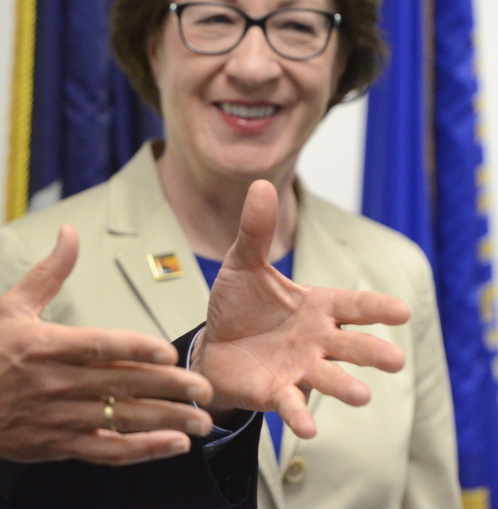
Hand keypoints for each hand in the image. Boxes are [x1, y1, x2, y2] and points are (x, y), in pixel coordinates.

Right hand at [0, 225, 215, 465]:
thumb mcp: (12, 305)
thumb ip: (50, 271)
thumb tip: (69, 233)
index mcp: (45, 345)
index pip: (98, 346)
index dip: (135, 349)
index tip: (168, 352)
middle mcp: (56, 383)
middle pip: (120, 384)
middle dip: (168, 388)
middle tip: (205, 388)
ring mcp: (61, 418)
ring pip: (121, 420)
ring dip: (165, 421)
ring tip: (201, 420)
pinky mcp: (62, 445)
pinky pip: (108, 450)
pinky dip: (142, 451)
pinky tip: (172, 445)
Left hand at [192, 179, 410, 438]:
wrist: (212, 344)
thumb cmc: (238, 303)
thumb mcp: (242, 263)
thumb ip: (255, 230)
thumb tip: (261, 184)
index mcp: (316, 305)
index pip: (353, 304)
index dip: (376, 307)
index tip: (401, 311)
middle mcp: (316, 339)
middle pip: (351, 344)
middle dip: (372, 351)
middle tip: (394, 359)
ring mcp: (300, 367)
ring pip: (329, 377)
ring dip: (344, 386)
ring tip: (361, 395)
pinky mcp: (277, 391)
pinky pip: (292, 404)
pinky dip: (300, 416)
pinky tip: (307, 429)